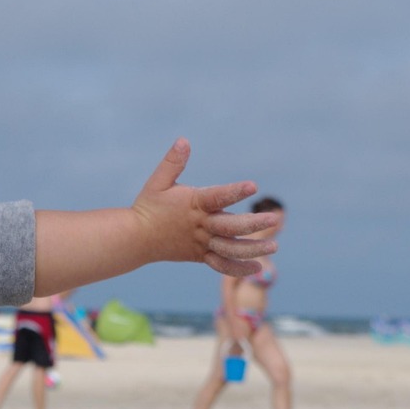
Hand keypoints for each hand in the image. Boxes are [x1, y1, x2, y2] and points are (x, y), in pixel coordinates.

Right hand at [131, 138, 277, 277]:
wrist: (135, 238)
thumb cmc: (148, 206)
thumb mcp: (158, 181)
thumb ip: (173, 162)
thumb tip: (184, 140)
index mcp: (193, 204)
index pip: (217, 197)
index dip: (235, 191)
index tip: (253, 186)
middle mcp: (200, 225)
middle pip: (229, 226)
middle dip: (253, 224)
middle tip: (274, 219)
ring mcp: (201, 243)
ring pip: (229, 249)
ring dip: (252, 249)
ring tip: (273, 247)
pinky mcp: (200, 255)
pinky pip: (220, 265)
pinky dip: (238, 268)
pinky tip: (256, 267)